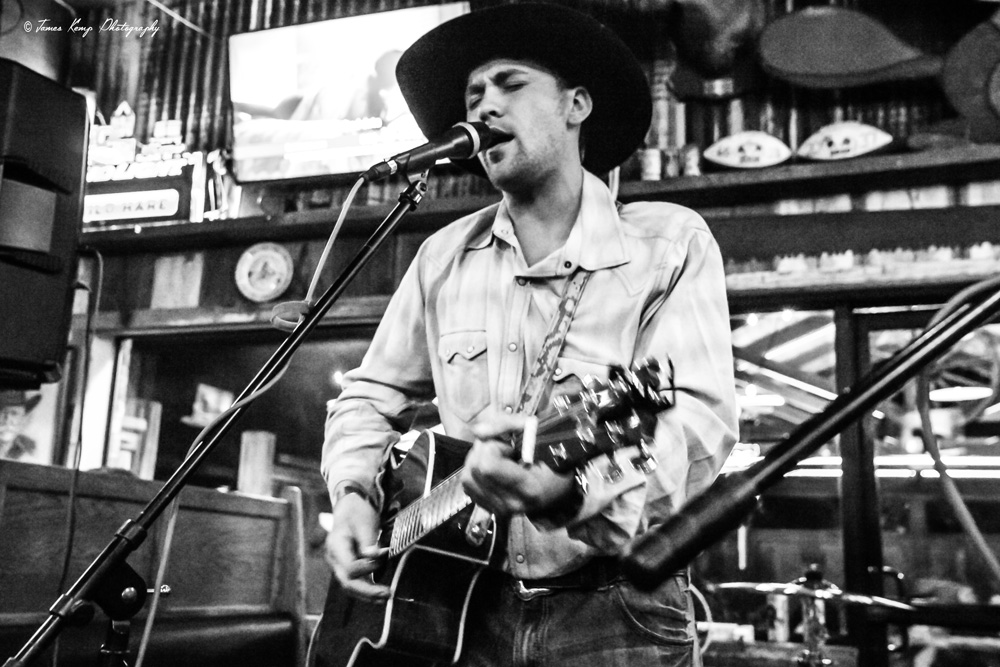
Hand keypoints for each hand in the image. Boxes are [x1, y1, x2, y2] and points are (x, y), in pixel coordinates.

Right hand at [324, 493, 389, 599]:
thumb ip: (367, 540)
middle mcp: (335, 559)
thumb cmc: (357, 512)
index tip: (385, 556)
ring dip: (368, 594)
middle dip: (367, 591)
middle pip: (347, 582)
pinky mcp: (348, 566)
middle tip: (387, 594)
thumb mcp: (364, 521)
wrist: (351, 506)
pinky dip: (367, 589)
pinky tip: (380, 594)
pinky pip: (356, 582)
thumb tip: (375, 556)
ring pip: (351, 586)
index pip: (350, 568)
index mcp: (336, 546)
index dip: (368, 567)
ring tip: (386, 597)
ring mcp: (340, 564)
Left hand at [460, 411, 574, 517]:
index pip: (487, 465)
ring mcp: (498, 509)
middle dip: (486, 450)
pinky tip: (493, 468)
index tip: (510, 447)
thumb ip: (506, 426)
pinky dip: (476, 471)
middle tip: (505, 450)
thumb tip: (477, 430)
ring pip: (466, 476)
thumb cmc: (554, 460)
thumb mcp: (538, 435)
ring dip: (478, 460)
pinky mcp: (488, 507)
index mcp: (528, 488)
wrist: (559, 488)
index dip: (495, 447)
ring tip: (498, 458)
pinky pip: (467, 484)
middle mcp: (511, 503)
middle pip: (474, 467)